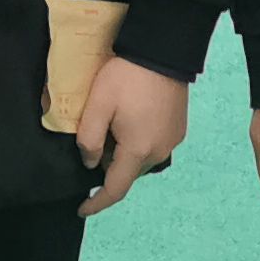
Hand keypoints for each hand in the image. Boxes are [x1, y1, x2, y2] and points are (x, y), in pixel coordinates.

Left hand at [77, 57, 189, 216]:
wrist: (163, 51)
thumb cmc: (126, 77)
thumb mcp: (98, 105)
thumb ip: (89, 139)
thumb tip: (91, 163)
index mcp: (138, 150)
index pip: (115, 189)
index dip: (97, 203)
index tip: (81, 208)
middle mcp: (160, 152)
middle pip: (128, 172)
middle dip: (108, 167)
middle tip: (94, 140)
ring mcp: (172, 140)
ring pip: (141, 159)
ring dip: (124, 153)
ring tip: (111, 126)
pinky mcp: (178, 129)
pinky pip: (153, 146)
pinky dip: (137, 143)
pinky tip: (129, 120)